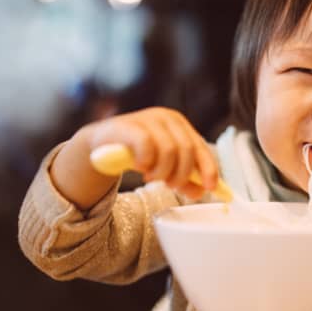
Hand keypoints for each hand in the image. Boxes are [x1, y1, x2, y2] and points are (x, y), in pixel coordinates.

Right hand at [52, 107, 217, 208]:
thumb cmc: (137, 153)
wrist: (101, 145)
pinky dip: (147, 162)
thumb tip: (202, 192)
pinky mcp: (129, 126)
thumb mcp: (163, 166)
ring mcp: (147, 119)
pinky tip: (141, 167)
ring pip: (169, 151)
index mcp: (180, 125)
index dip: (208, 169)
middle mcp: (166, 118)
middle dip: (181, 174)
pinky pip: (147, 146)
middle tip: (169, 185)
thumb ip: (183, 179)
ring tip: (151, 177)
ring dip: (162, 171)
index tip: (210, 188)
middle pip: (187, 151)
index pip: (201, 147)